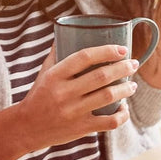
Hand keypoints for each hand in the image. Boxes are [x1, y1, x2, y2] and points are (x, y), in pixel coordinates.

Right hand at [17, 45, 138, 149]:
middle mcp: (64, 92)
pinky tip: (124, 108)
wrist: (26, 128)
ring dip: (126, 89)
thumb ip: (57, 54)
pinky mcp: (80, 128)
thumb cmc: (38, 95)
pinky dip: (121, 115)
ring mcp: (73, 111)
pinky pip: (108, 122)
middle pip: (101, 76)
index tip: (122, 49)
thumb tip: (69, 31)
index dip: (106, 51)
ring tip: (133, 85)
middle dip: (123, 68)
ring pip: (108, 97)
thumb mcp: (44, 72)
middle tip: (133, 64)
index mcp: (55, 75)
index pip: (84, 57)